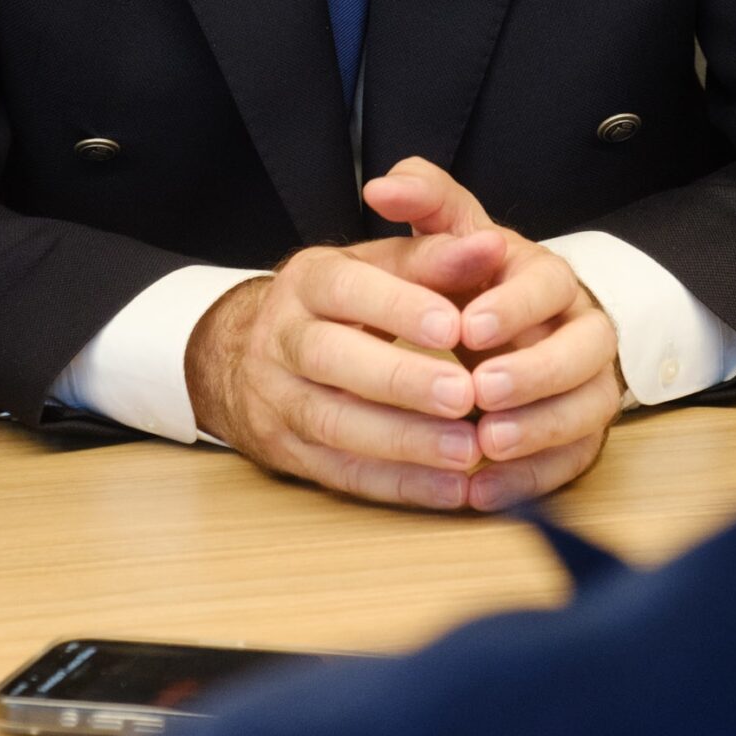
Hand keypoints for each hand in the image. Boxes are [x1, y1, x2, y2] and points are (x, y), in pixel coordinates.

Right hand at [184, 228, 505, 510]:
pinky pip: (342, 474)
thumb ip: (435, 258)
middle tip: (465, 395)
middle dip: (401, 380)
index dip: (398, 308)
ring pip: (333, 423)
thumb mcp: (377, 267)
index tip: (455, 327)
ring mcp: (277, 399)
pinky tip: (450, 489)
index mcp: (307, 281)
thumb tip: (492, 246)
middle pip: (330, 358)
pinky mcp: (286, 452)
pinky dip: (399, 485)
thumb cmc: (341, 306)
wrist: (243, 356)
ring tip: (467, 450)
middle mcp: (281, 337)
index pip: (346, 288)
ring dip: (404, 442)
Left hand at [362, 157, 622, 512]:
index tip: (469, 324)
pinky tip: (484, 491)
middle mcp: (581, 329)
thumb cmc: (475, 282)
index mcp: (548, 278)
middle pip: (586, 350)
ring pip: (589, 408)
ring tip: (485, 445)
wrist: (511, 327)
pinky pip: (573, 461)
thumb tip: (384, 182)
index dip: (514, 305)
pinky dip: (531, 478)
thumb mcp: (453, 235)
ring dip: (538, 429)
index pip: (549, 284)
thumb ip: (425, 204)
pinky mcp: (582, 434)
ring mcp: (590, 384)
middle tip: (481, 390)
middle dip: (536, 371)